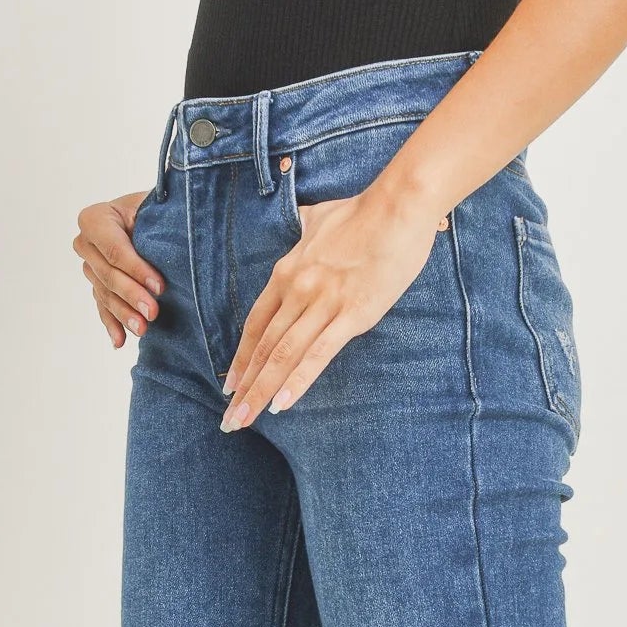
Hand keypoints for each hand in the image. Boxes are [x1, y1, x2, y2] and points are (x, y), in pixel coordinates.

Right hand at [76, 188, 161, 348]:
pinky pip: (103, 307)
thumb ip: (158, 218)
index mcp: (95, 219)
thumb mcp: (156, 207)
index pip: (114, 248)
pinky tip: (120, 341)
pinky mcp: (98, 286)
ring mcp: (90, 267)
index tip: (159, 286)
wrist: (152, 216)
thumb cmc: (157, 209)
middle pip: (108, 274)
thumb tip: (178, 235)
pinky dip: (113, 324)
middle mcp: (86, 243)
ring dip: (124, 314)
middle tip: (153, 312)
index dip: (136, 269)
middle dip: (132, 295)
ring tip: (143, 329)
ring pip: (105, 294)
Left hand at [221, 185, 448, 427]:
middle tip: (229, 418)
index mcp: (287, 271)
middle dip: (243, 386)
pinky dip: (297, 382)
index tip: (229, 383)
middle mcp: (297, 290)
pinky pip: (318, 354)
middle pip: (262, 346)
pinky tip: (282, 404)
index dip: (240, 357)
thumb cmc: (363, 211)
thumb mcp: (320, 217)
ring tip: (243, 420)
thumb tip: (304, 222)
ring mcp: (323, 303)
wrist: (398, 206)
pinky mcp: (353, 314)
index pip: (255, 324)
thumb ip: (305, 228)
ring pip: (282, 356)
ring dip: (260, 391)